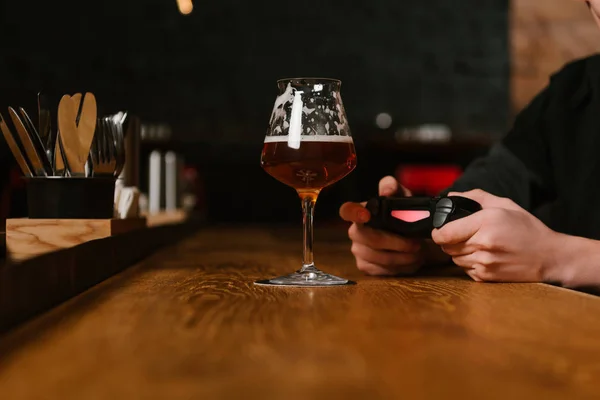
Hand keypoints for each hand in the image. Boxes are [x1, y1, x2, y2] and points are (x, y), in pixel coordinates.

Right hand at [339, 176, 423, 275]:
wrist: (410, 235)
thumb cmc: (402, 213)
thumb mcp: (401, 196)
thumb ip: (393, 188)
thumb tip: (387, 191)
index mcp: (361, 212)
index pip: (347, 210)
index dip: (353, 213)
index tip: (366, 215)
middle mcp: (355, 231)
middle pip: (370, 239)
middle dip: (396, 243)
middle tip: (416, 244)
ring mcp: (358, 250)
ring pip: (379, 258)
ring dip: (402, 258)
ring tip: (418, 253)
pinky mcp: (365, 266)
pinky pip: (381, 271)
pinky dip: (400, 268)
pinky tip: (410, 262)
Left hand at [431, 189, 558, 282]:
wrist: (549, 257)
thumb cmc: (527, 229)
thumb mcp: (504, 205)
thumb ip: (475, 197)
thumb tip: (450, 196)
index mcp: (485, 223)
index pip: (443, 233)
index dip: (438, 232)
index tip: (441, 229)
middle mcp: (482, 244)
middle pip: (446, 246)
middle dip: (450, 240)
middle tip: (464, 235)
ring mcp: (484, 263)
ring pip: (454, 258)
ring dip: (459, 252)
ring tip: (477, 245)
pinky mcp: (486, 277)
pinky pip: (464, 269)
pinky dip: (469, 263)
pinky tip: (485, 256)